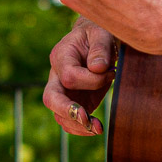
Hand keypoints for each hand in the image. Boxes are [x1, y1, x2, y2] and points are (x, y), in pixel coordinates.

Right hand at [44, 20, 116, 135]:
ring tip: (98, 128)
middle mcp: (57, 75)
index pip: (69, 76)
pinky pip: (71, 120)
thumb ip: (100, 48)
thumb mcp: (101, 33)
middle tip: (87, 119)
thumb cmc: (99, 32)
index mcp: (61, 56)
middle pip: (51, 98)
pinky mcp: (75, 101)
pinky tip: (97, 128)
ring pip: (59, 115)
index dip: (92, 80)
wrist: (97, 38)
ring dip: (77, 125)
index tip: (111, 72)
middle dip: (68, 111)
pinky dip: (82, 129)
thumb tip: (97, 68)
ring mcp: (64, 91)